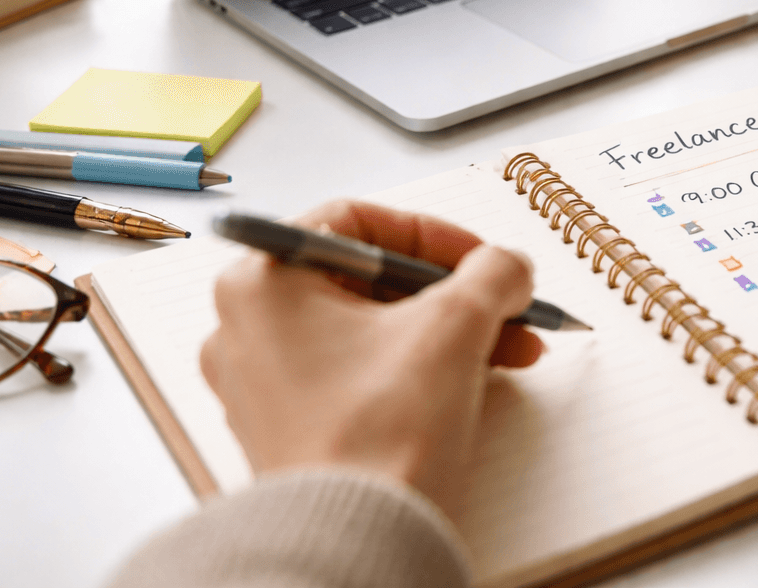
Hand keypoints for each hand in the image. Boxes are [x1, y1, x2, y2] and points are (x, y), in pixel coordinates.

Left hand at [199, 200, 541, 523]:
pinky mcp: (290, 427)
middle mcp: (248, 327)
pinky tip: (472, 380)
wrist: (357, 539)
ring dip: (448, 330)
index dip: (432, 232)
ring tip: (509, 349)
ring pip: (371, 329)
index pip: (357, 219)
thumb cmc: (377, 435)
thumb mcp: (455, 324)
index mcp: (263, 281)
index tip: (479, 257)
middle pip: (369, 278)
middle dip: (454, 292)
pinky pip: (360, 374)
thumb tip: (507, 266)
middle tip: (504, 304)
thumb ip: (492, 273)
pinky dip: (417, 368)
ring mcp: (264, 382)